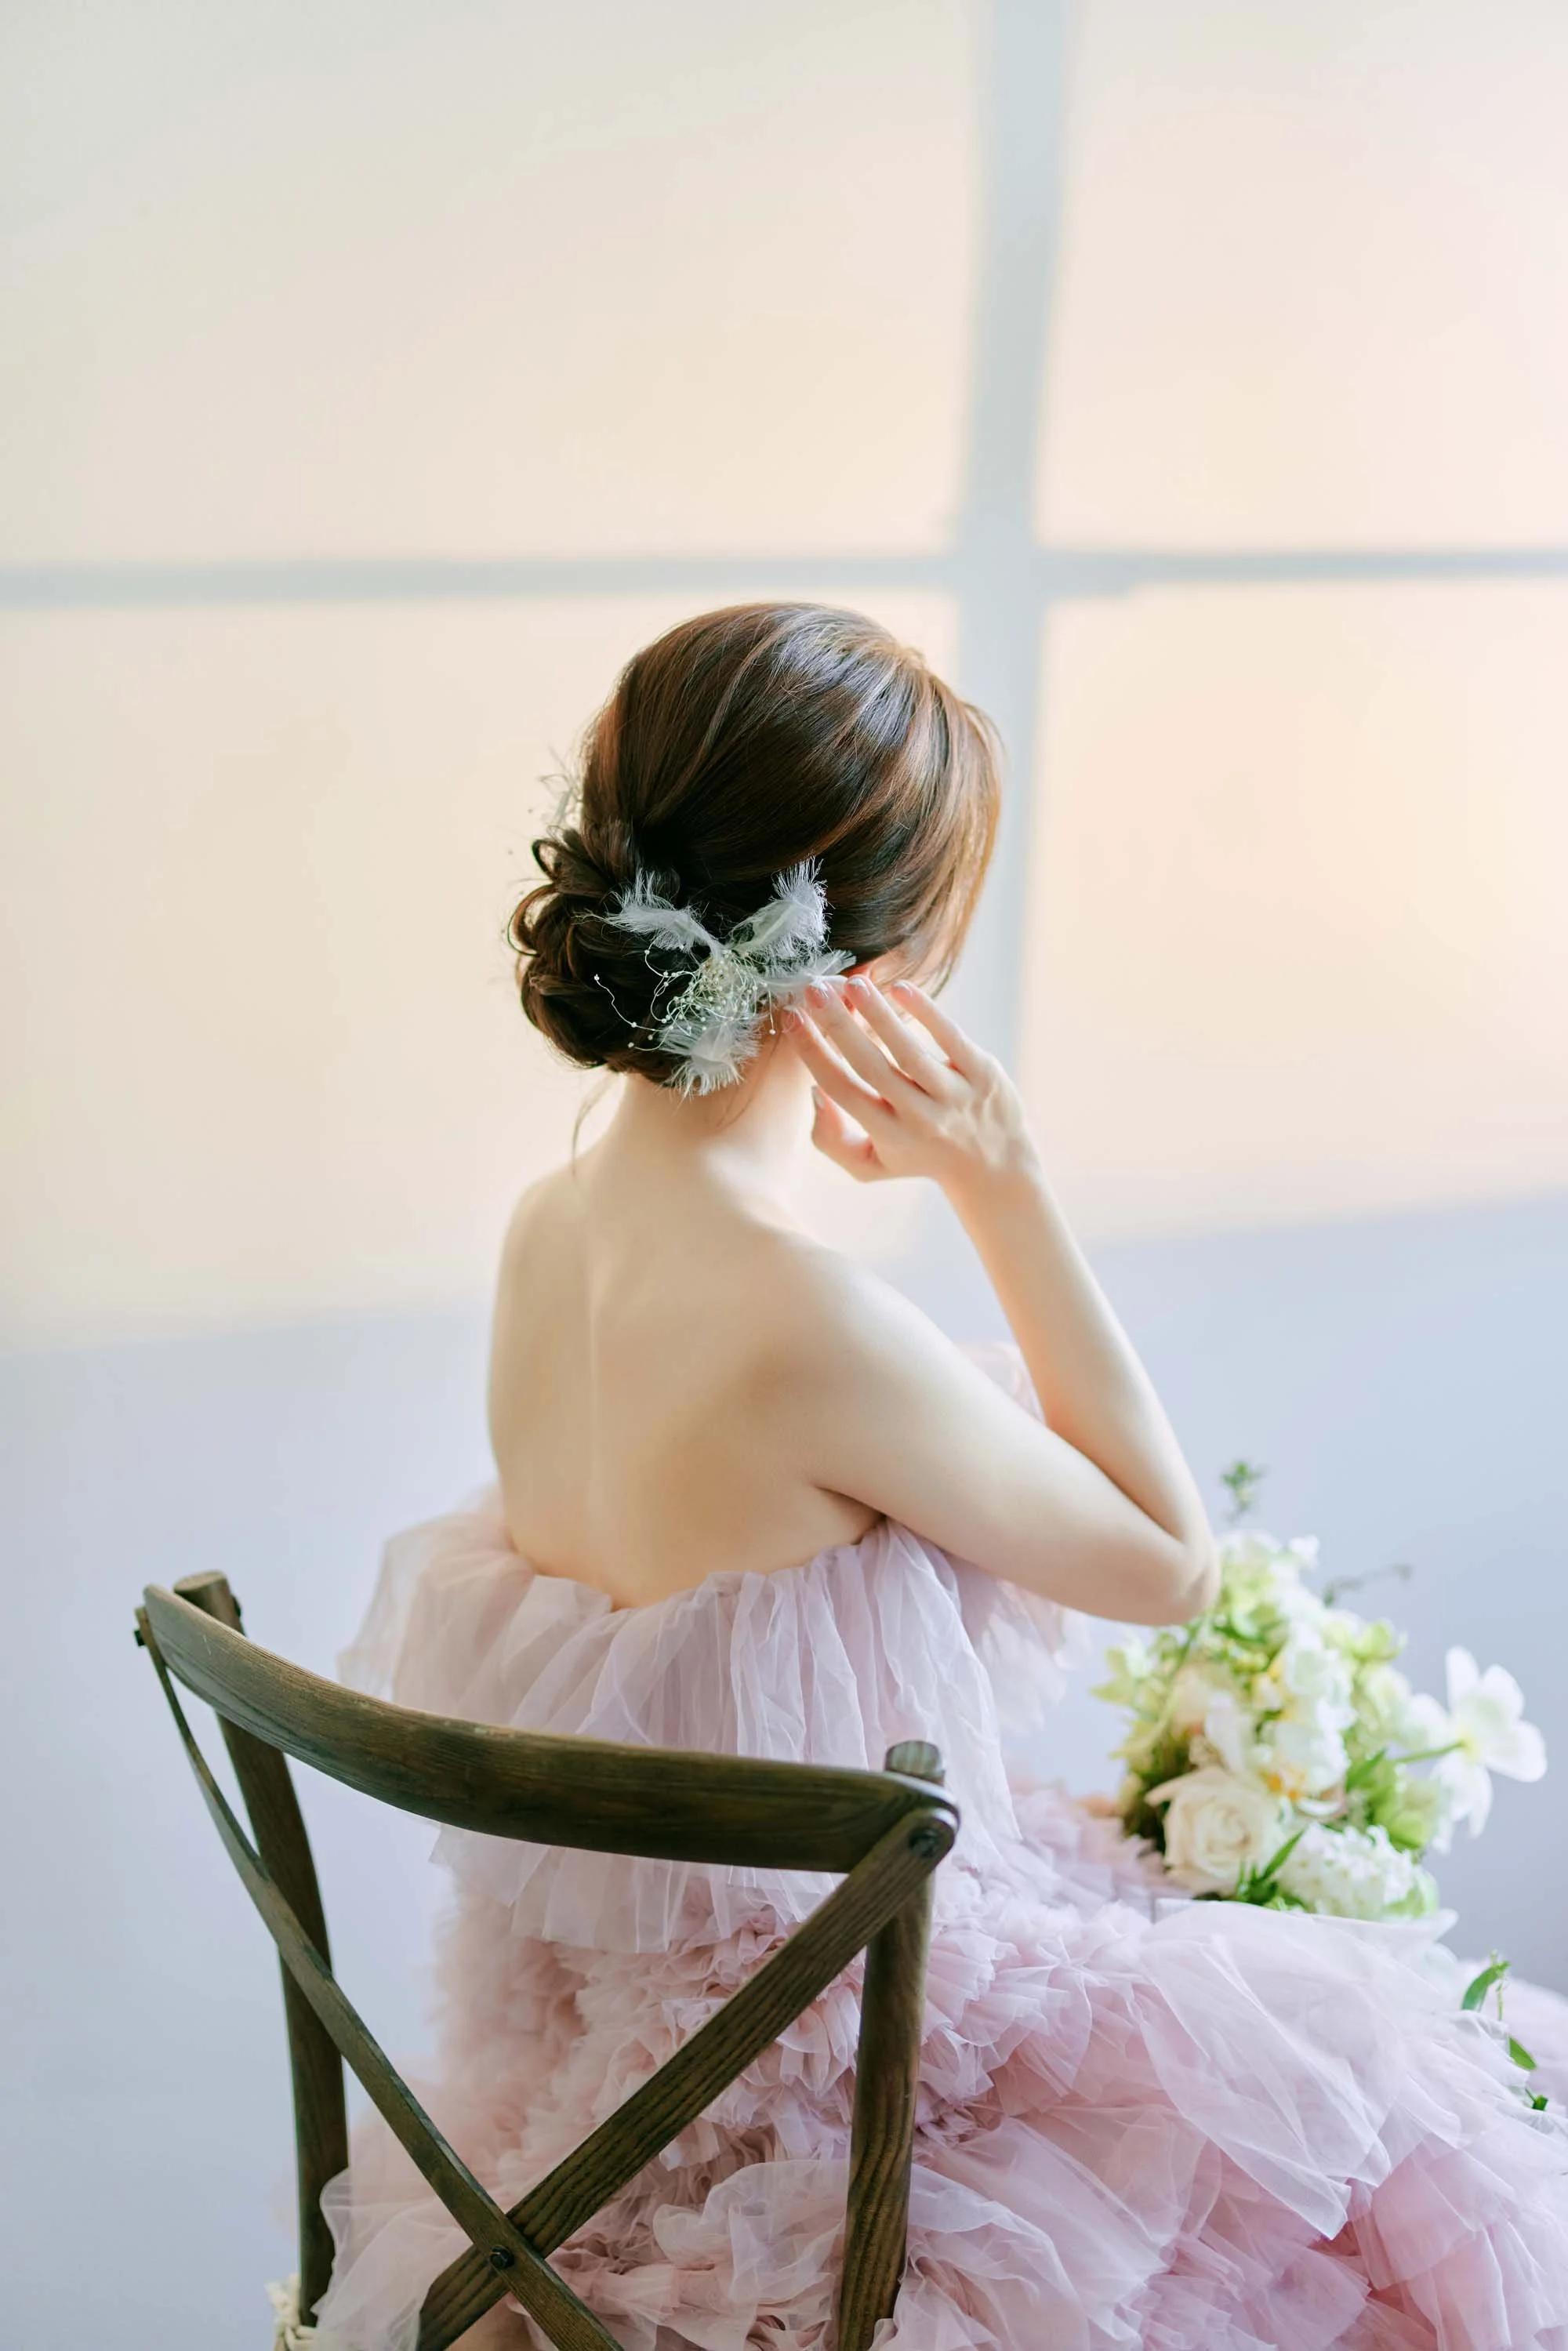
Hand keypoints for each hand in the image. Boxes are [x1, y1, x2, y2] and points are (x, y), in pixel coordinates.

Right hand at [788, 976, 1039, 1198]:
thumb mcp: (869, 1165)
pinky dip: (926, 1012)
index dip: (813, 1053)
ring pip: (909, 1051)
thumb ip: (830, 1139)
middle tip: (813, 989)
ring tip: (853, 984)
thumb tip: (814, 1093)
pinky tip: (900, 988)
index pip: (841, 1089)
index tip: (792, 1018)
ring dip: (878, 1014)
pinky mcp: (984, 1073)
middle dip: (838, 1026)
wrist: (995, 1167)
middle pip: (871, 1066)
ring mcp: (954, 1095)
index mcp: (888, 1134)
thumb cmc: (920, 1157)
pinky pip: (950, 1038)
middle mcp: (920, 1117)